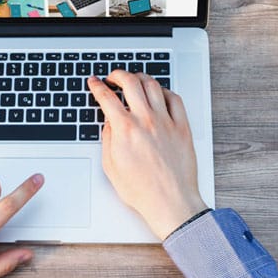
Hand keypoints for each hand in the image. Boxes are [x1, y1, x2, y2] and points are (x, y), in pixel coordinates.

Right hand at [88, 72, 206, 239]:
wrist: (170, 203)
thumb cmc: (142, 190)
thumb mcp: (111, 166)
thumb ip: (107, 138)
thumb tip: (109, 121)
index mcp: (125, 130)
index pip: (106, 97)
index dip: (97, 86)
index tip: (95, 82)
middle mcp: (146, 121)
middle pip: (130, 82)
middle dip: (118, 74)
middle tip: (113, 77)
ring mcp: (166, 122)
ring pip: (153, 85)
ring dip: (140, 77)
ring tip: (135, 80)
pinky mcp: (182, 127)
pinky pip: (175, 99)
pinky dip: (164, 91)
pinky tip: (159, 93)